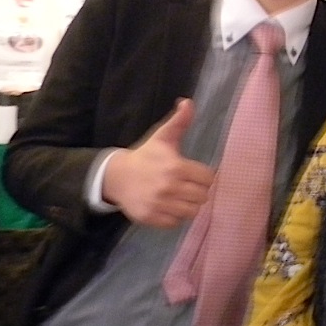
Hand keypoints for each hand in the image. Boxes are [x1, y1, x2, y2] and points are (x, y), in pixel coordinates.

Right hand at [101, 98, 214, 227]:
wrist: (117, 177)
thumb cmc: (145, 156)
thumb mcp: (162, 137)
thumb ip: (179, 121)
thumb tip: (188, 102)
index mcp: (175, 167)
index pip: (208, 178)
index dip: (204, 176)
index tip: (194, 173)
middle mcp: (169, 187)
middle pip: (203, 196)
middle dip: (198, 190)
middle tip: (187, 185)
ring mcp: (160, 204)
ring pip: (192, 211)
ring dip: (189, 204)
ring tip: (180, 196)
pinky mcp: (152, 218)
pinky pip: (177, 222)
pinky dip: (176, 216)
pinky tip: (169, 205)